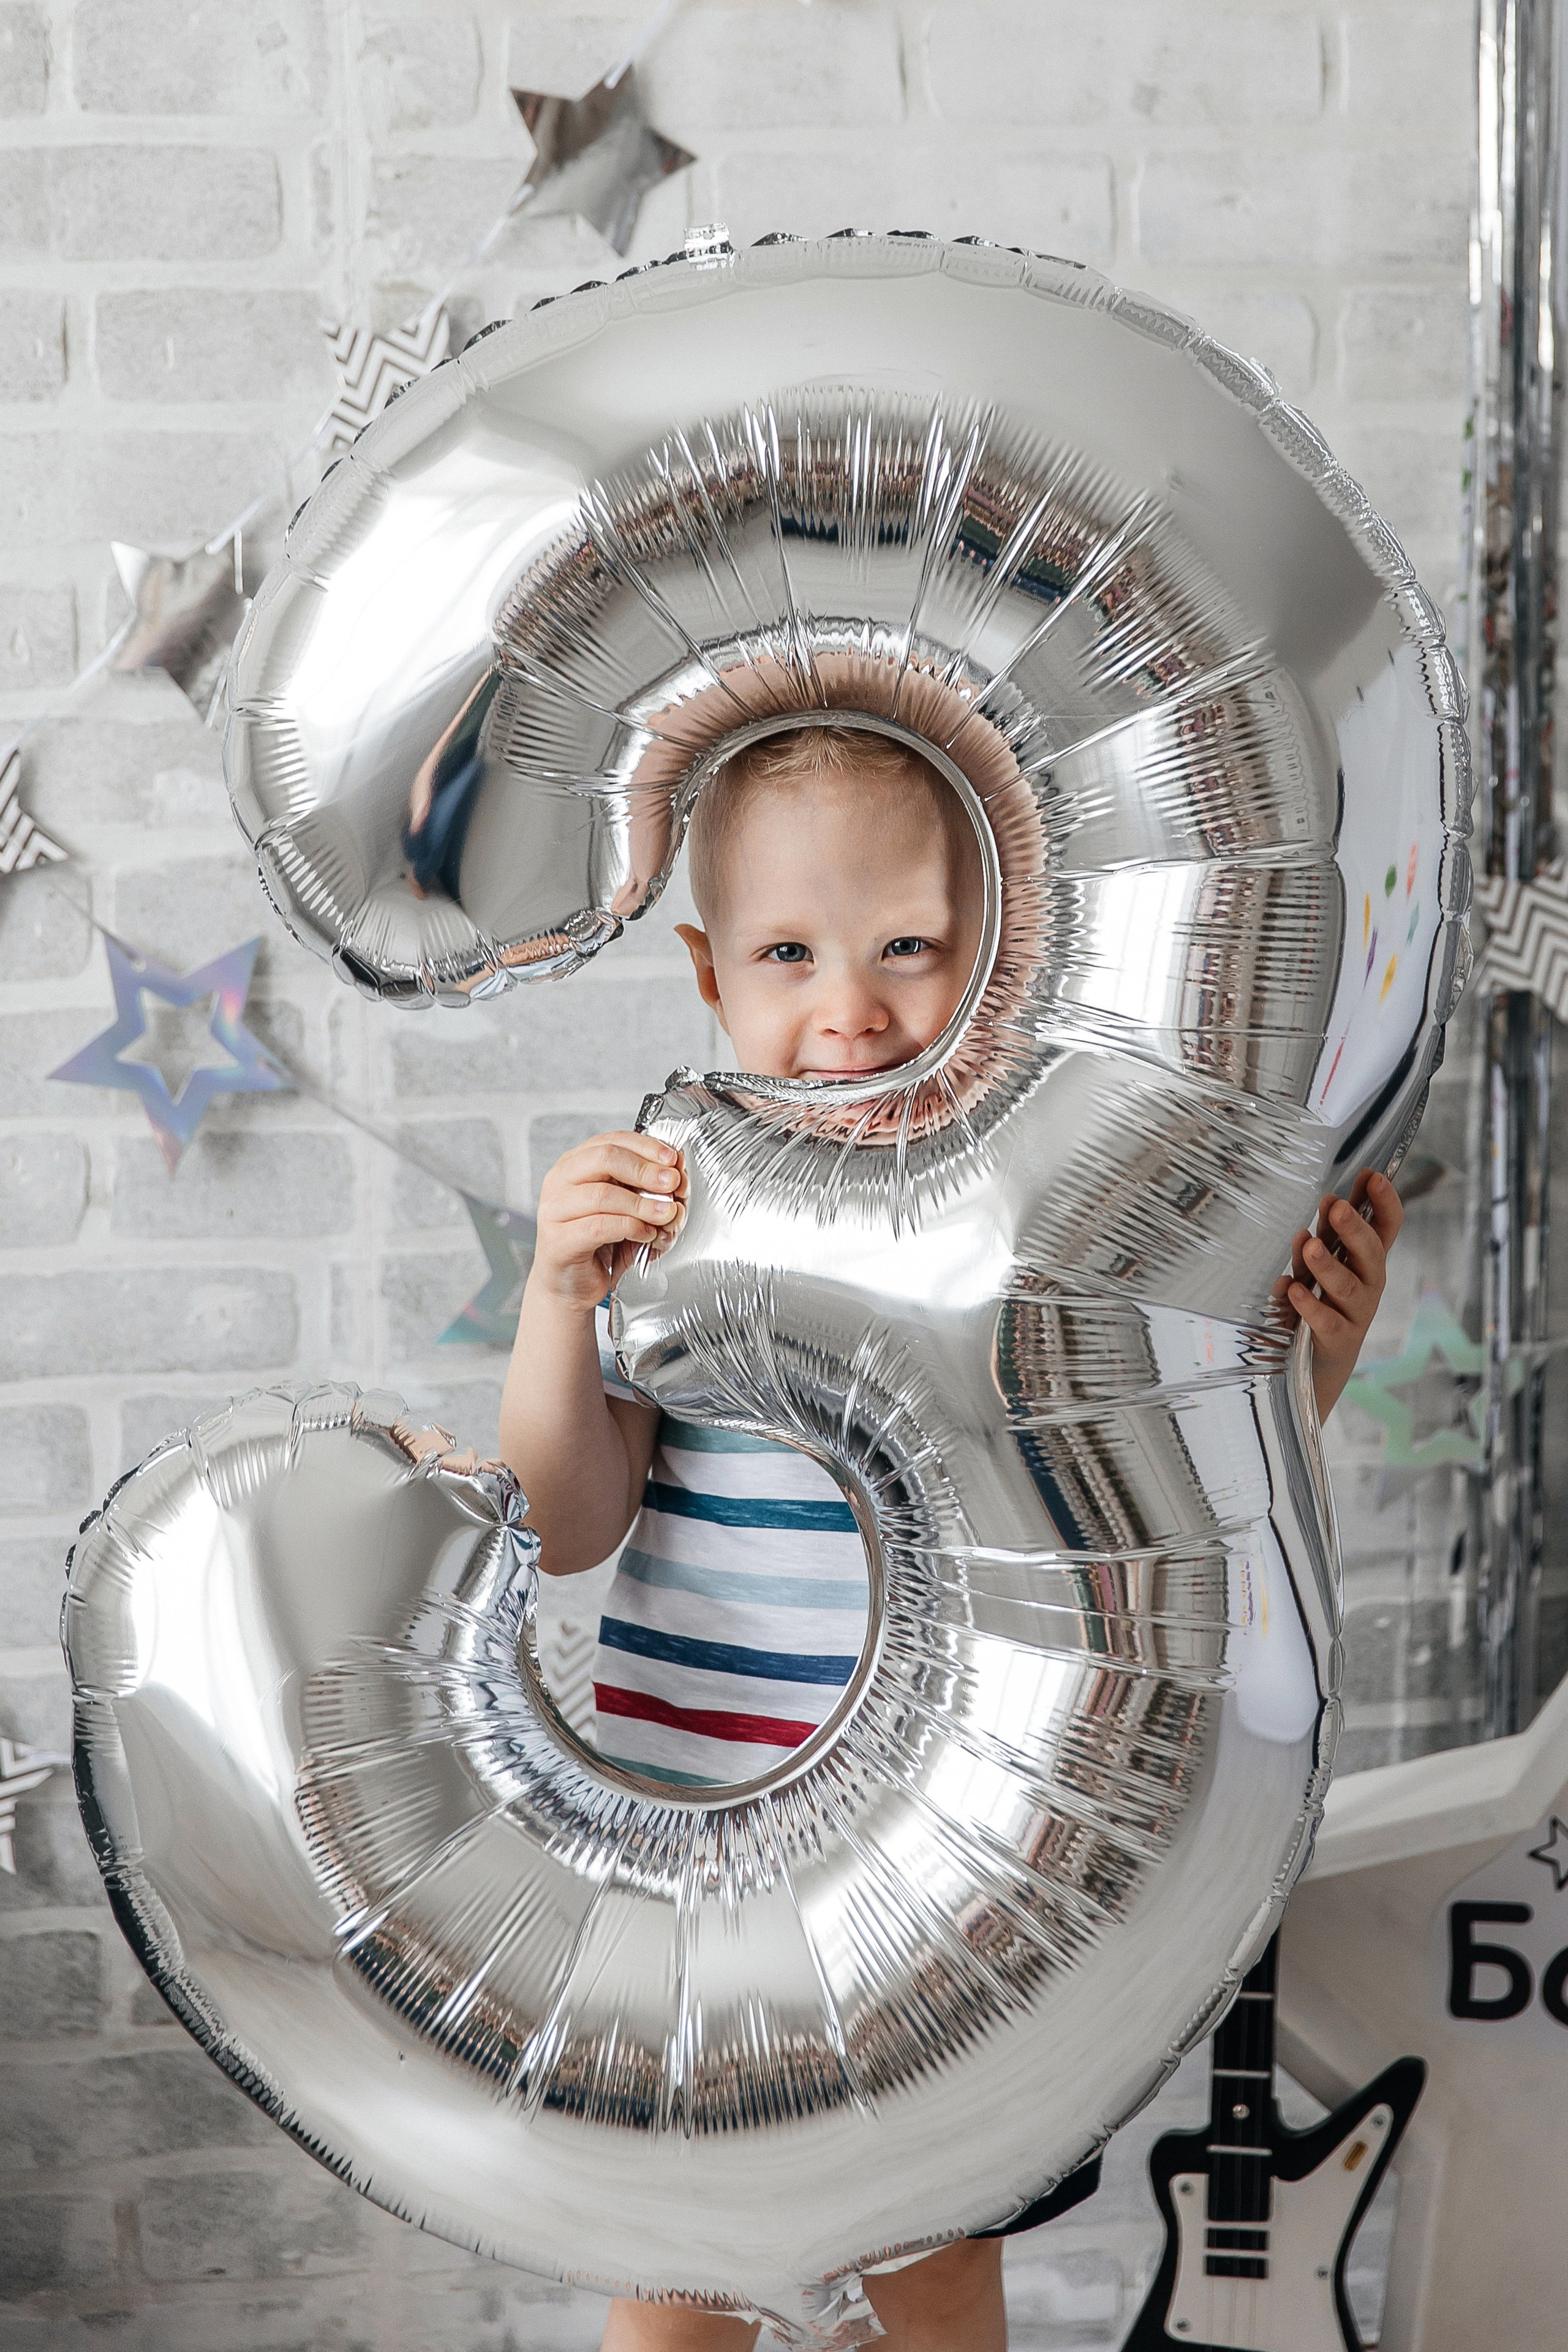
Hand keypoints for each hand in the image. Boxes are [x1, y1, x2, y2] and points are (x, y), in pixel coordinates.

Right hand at [529, 1131, 684, 1309]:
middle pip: (605, 1158)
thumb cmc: (601, 1244)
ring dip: (642, 1203)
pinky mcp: (557, 1241)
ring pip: (602, 1194)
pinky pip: (598, 1227)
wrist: (573, 1286)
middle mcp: (560, 1181)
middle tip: (671, 1183)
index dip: (646, 1146)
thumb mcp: (631, 1208)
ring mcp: (554, 1210)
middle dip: (645, 1169)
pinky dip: (630, 1228)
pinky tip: (647, 1234)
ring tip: (666, 1213)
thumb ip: (649, 1188)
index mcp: (576, 1163)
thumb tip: (677, 1169)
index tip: (672, 1158)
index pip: (612, 1140)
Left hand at [1275, 1169, 1403, 1422]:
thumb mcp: (1320, 1266)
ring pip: (1348, 1287)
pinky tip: (1290, 1289)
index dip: (1386, 1203)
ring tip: (1308, 1245)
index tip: (1375, 1176)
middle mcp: (1369, 1286)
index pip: (1387, 1229)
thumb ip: (1324, 1238)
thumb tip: (1328, 1202)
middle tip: (1336, 1206)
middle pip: (1371, 1254)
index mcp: (1368, 1262)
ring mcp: (1356, 1315)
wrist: (1314, 1369)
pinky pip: (1326, 1322)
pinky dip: (1308, 1305)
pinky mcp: (1336, 1341)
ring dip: (1327, 1265)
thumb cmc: (1319, 1304)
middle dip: (1354, 1229)